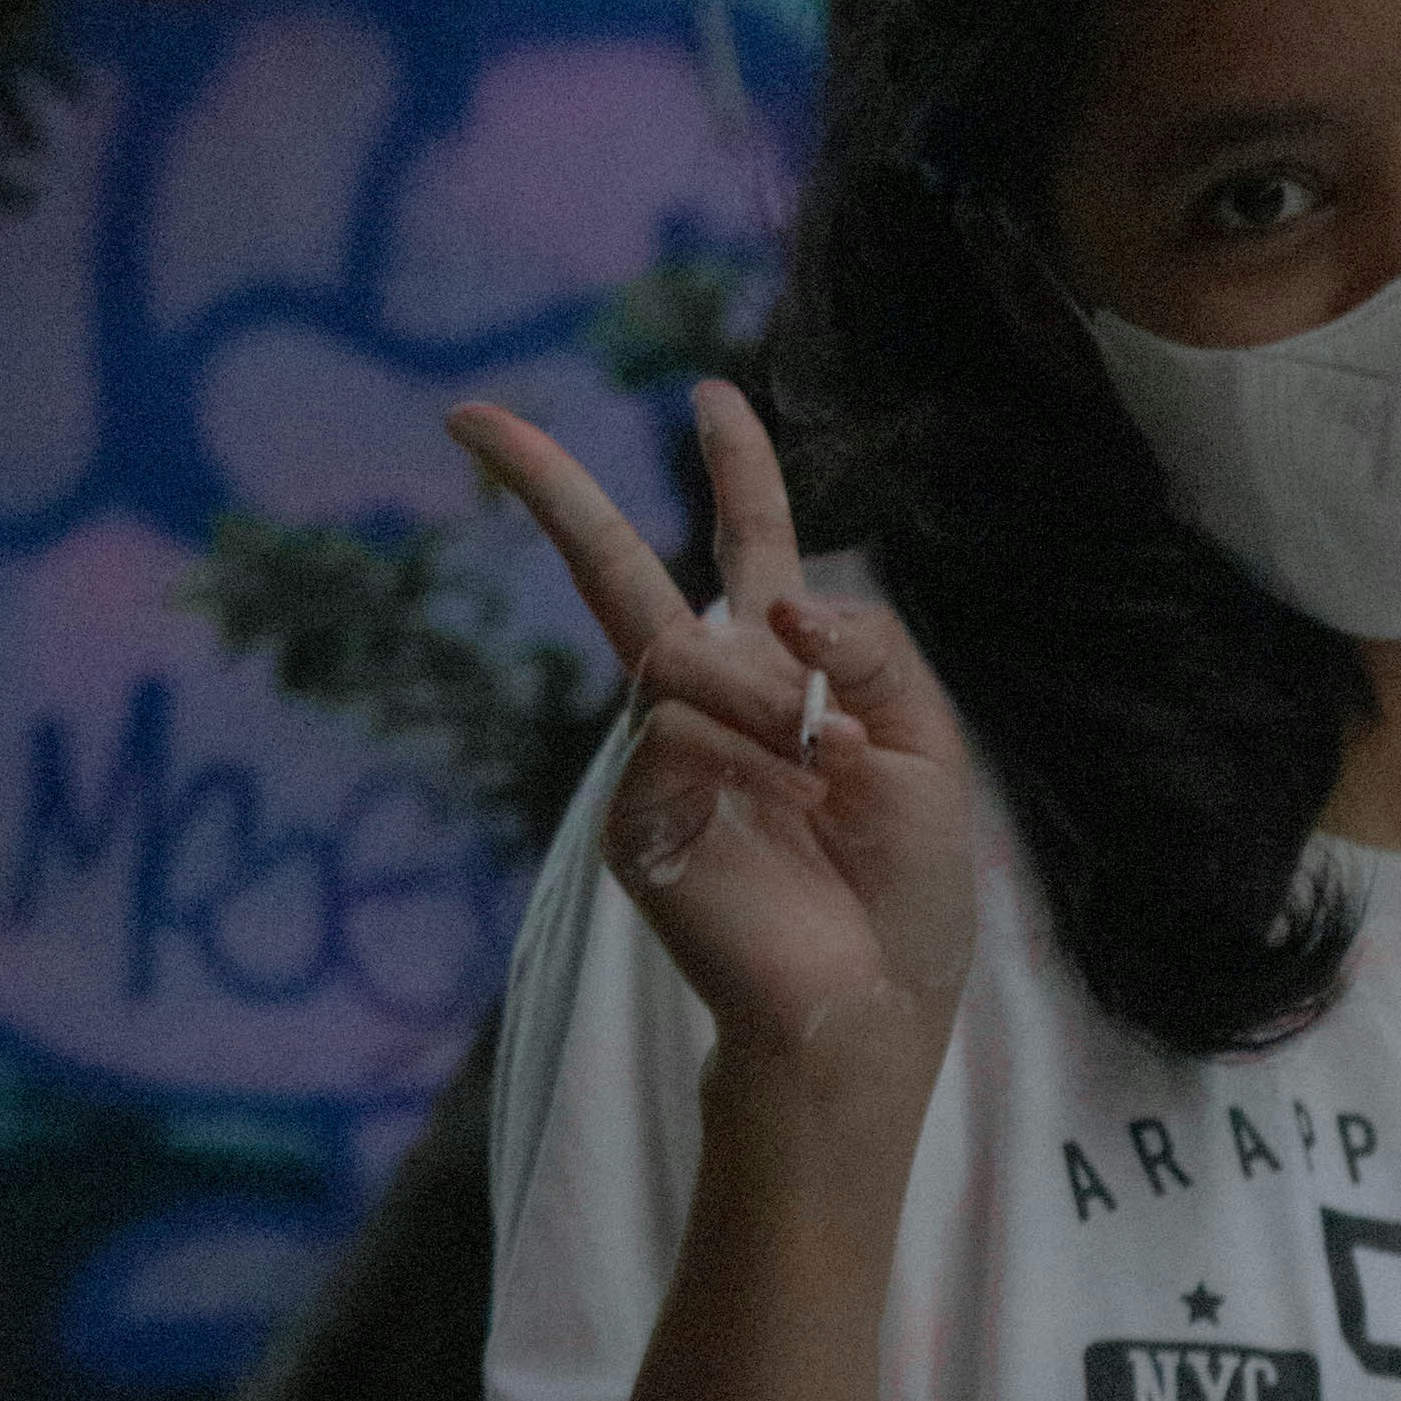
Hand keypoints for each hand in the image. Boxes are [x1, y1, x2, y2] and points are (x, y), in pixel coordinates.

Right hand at [449, 381, 975, 1135]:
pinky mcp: (633, 810)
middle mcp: (708, 706)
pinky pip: (676, 727)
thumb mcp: (926, 746)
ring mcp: (658, 757)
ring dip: (767, 701)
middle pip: (618, 574)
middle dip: (549, 489)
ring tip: (821, 774)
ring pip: (683, 655)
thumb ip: (867, 650)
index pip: (752, 554)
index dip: (736, 473)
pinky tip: (779, 811)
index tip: (709, 397)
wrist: (868, 1003)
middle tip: (474, 416)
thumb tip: (776, 599)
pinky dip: (743, 750)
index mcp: (784, 680)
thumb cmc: (904, 894)